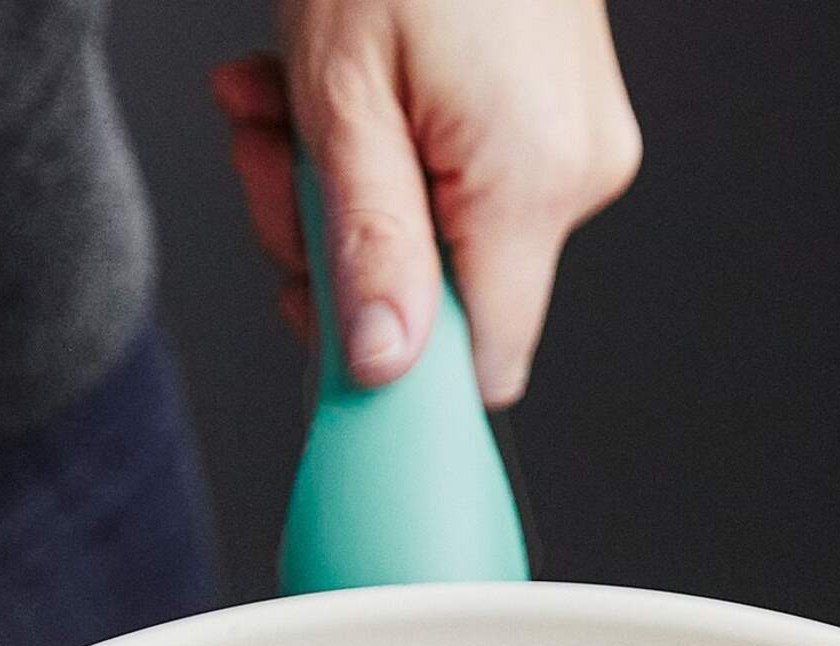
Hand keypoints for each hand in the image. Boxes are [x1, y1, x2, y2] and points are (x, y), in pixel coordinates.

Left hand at [213, 0, 640, 407]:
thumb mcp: (341, 89)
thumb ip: (365, 240)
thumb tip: (384, 367)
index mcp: (532, 182)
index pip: (478, 363)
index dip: (392, 367)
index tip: (314, 320)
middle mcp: (575, 172)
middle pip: (446, 297)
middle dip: (336, 250)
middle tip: (264, 162)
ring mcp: (574, 140)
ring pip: (438, 233)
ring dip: (339, 188)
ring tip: (272, 101)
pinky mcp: (557, 110)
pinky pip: (459, 173)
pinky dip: (382, 145)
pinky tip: (323, 84)